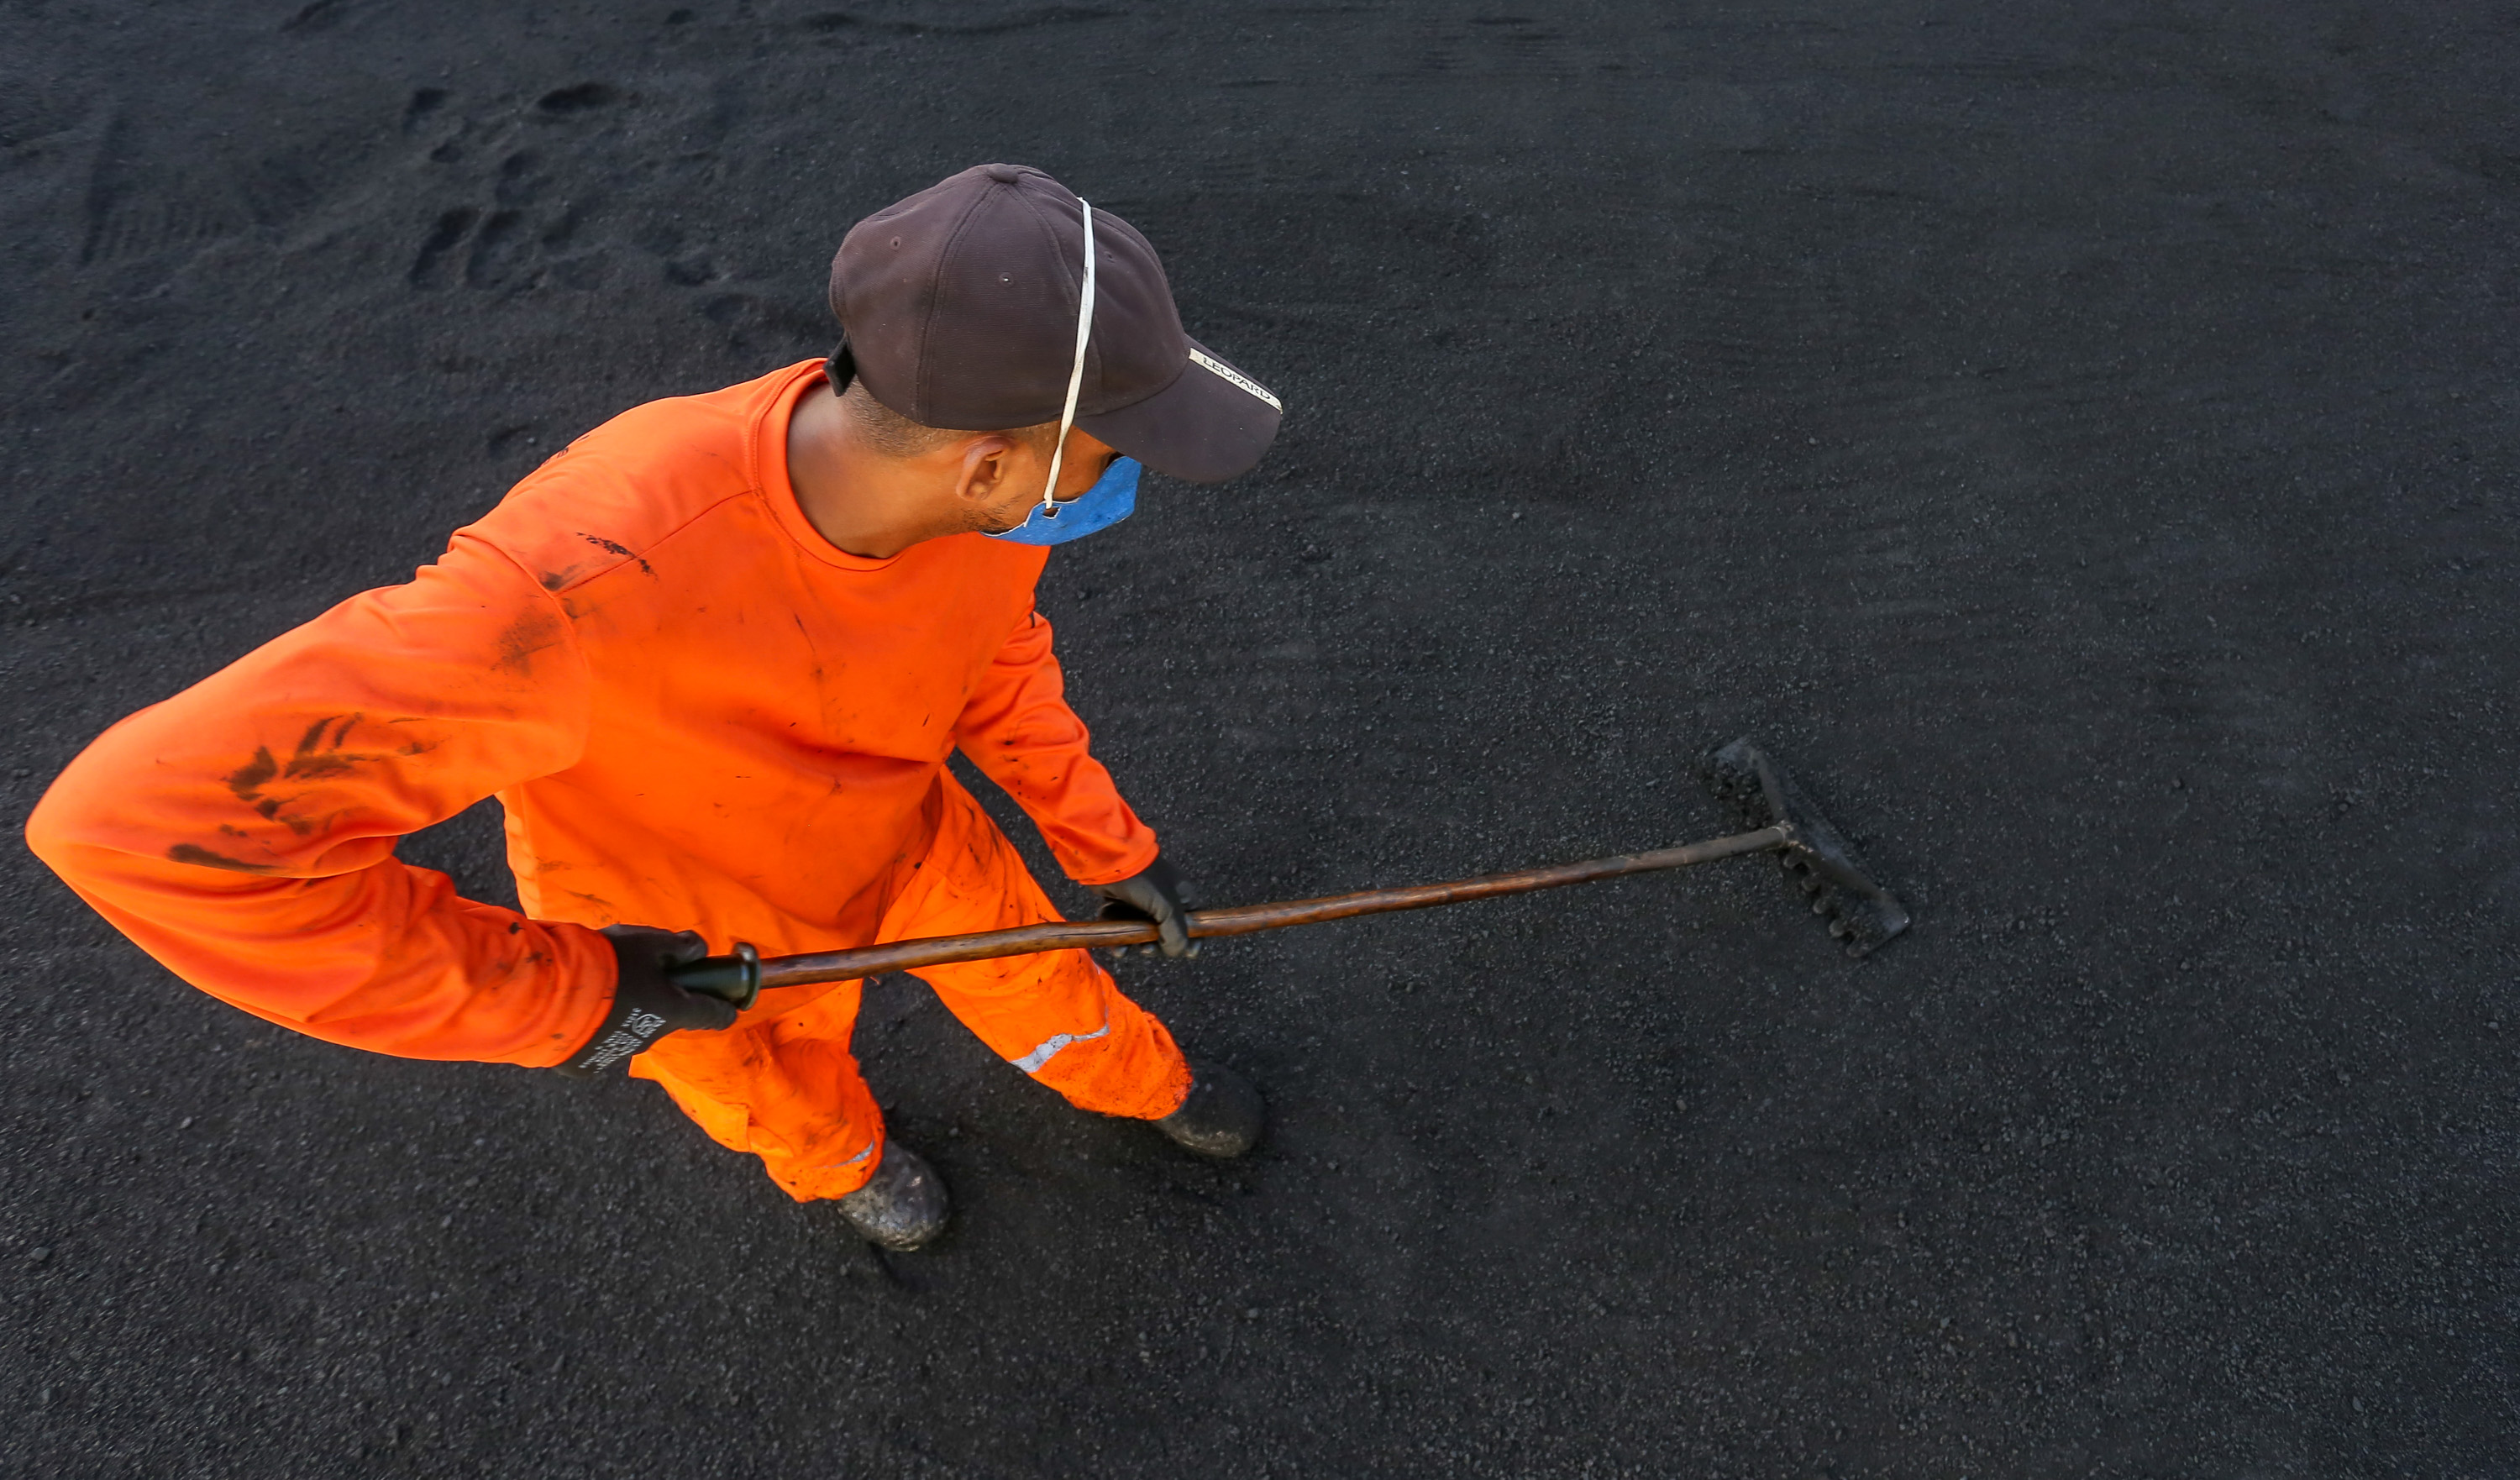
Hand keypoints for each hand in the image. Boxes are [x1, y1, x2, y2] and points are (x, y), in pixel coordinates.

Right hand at [553, 926, 741, 1077]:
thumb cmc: (607, 962)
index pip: (714, 1015)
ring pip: (633, 1028)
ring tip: (601, 986)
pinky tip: (579, 1007)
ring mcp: (621, 1052)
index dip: (723, 1007)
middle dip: (660, 997)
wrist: (549, 993)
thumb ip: (679, 946)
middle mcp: (652, 1037)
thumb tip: (699, 949)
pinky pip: (601, 1041)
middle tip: (639, 973)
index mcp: (673, 1010)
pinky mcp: (589, 1063)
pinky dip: (597, 1026)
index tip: (728, 1004)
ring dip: (626, 1011)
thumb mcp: (648, 942)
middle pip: (666, 1016)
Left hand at [1092, 854, 1196, 958]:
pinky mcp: (1119, 903)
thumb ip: (1176, 934)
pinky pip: (1122, 926)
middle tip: (1147, 949)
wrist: (1109, 861)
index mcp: (1181, 896)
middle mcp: (1163, 899)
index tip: (1186, 954)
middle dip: (1157, 945)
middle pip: (1166, 932)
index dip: (1192, 939)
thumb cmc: (1144, 881)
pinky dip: (1118, 936)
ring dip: (1135, 944)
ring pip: (1141, 931)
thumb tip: (1178, 952)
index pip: (1194, 922)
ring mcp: (1140, 902)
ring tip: (1126, 949)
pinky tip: (1115, 944)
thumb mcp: (1167, 907)